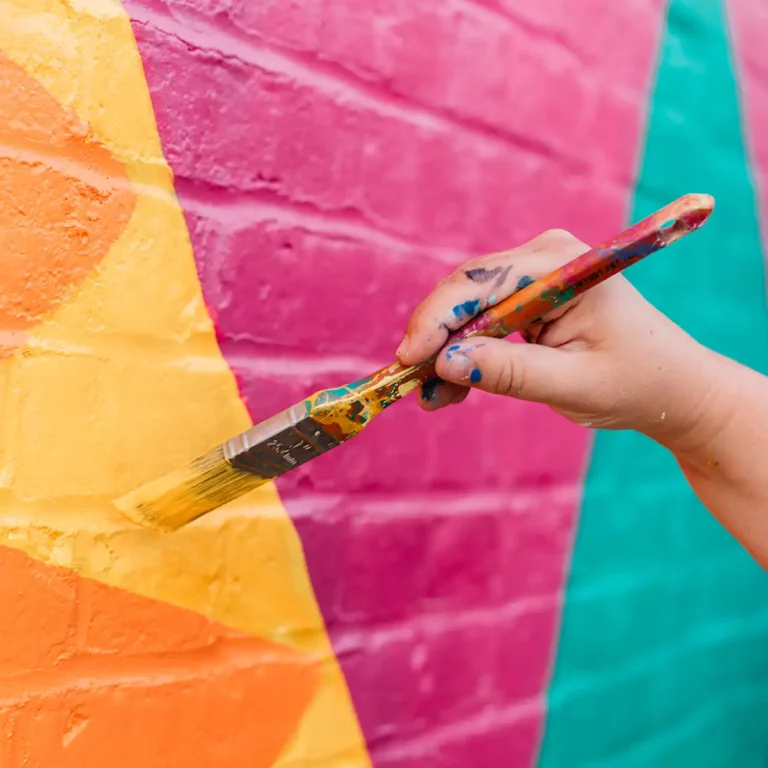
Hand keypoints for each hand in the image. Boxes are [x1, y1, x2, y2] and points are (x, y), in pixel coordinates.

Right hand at [397, 229, 724, 443]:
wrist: (671, 388)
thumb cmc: (637, 382)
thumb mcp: (573, 384)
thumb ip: (510, 372)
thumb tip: (444, 361)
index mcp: (561, 265)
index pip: (480, 282)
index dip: (437, 319)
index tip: (408, 360)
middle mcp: (542, 259)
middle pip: (465, 293)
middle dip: (434, 340)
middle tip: (412, 386)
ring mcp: (532, 277)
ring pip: (465, 311)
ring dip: (444, 353)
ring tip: (434, 398)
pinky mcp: (526, 301)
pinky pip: (479, 324)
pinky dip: (462, 355)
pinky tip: (451, 389)